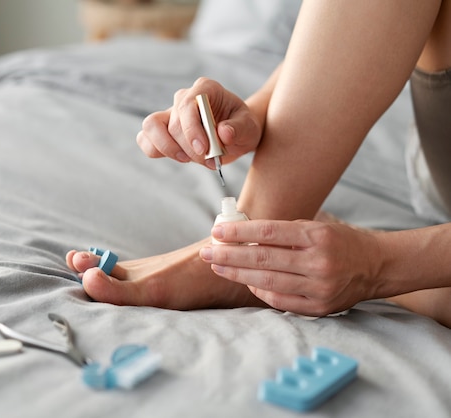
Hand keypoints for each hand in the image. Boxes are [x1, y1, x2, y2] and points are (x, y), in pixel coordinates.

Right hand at [136, 77, 261, 167]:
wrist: (236, 134)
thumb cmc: (241, 127)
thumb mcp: (250, 128)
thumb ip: (239, 128)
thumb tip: (223, 133)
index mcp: (205, 89)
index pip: (188, 105)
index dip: (192, 129)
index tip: (204, 150)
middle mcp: (184, 98)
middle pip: (174, 123)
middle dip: (190, 148)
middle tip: (211, 162)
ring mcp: (170, 113)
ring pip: (151, 127)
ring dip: (168, 148)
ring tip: (189, 160)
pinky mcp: (161, 130)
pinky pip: (145, 139)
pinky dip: (155, 150)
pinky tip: (178, 157)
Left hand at [199, 219, 382, 316]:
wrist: (376, 266)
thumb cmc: (338, 241)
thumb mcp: (314, 227)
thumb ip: (281, 232)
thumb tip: (239, 234)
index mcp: (317, 236)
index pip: (269, 232)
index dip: (239, 232)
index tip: (217, 231)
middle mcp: (319, 262)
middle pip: (263, 259)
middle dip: (229, 255)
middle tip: (207, 252)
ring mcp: (320, 288)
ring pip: (267, 282)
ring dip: (237, 274)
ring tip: (217, 266)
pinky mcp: (319, 308)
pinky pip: (280, 301)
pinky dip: (258, 291)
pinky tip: (244, 281)